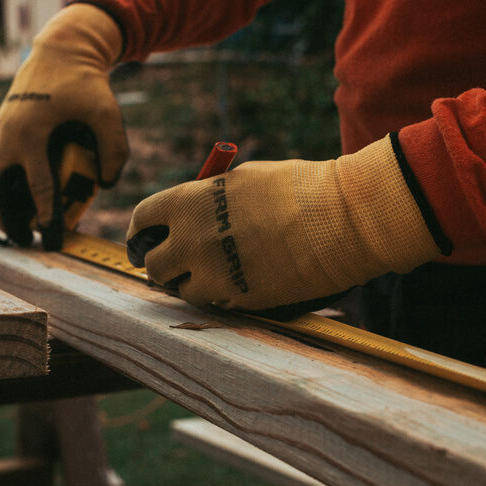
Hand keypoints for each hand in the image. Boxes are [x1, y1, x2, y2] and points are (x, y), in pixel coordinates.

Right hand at [0, 4, 128, 248]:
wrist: (62, 50)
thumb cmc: (85, 81)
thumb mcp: (107, 112)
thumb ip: (114, 149)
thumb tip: (107, 185)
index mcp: (32, 131)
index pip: (37, 183)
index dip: (45, 213)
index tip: (49, 236)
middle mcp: (9, 133)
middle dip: (5, 215)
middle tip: (22, 239)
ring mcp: (2, 129)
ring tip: (16, 226)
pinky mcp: (4, 126)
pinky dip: (2, 183)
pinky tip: (19, 197)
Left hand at [126, 136, 441, 310]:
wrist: (342, 218)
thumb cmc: (298, 189)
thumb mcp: (241, 181)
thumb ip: (207, 200)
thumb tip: (191, 214)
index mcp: (189, 203)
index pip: (143, 220)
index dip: (144, 230)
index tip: (147, 237)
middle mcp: (192, 241)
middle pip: (154, 265)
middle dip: (162, 264)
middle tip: (175, 265)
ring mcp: (214, 275)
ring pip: (182, 291)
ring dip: (190, 285)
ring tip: (209, 276)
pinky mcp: (240, 300)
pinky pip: (214, 304)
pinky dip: (220, 297)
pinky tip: (238, 283)